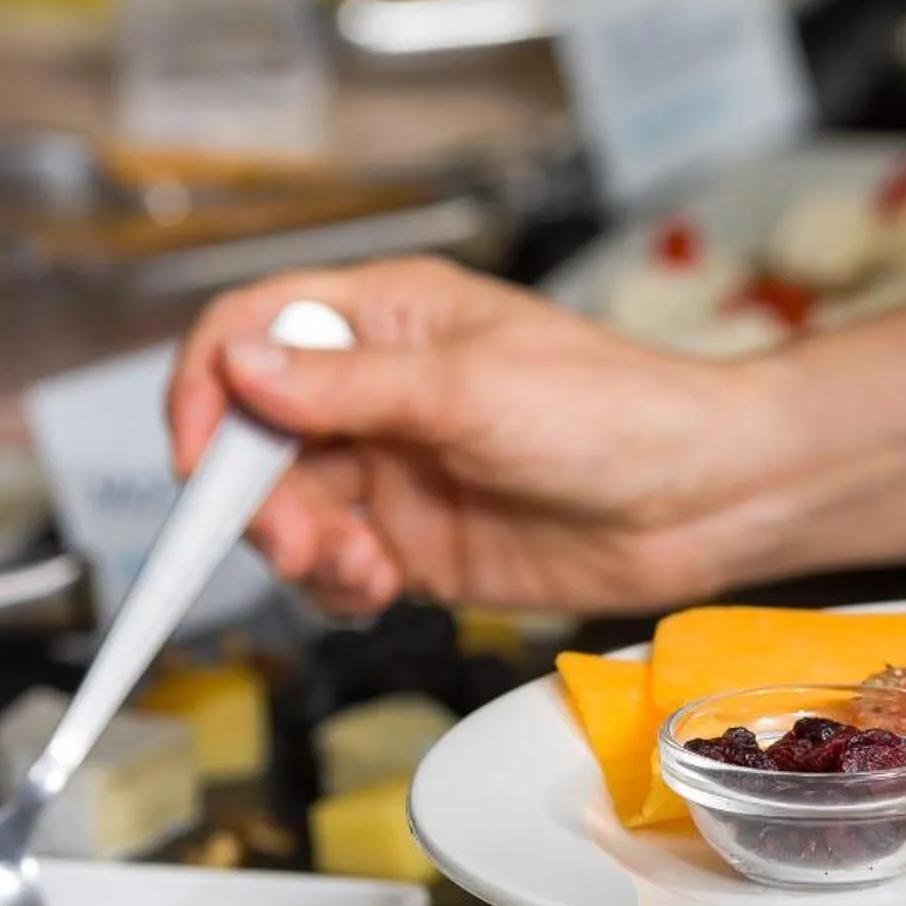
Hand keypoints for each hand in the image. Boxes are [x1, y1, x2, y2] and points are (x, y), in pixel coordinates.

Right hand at [166, 257, 785, 615]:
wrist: (703, 500)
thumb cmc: (616, 412)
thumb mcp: (472, 390)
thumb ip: (349, 387)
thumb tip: (242, 367)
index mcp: (385, 319)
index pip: (251, 331)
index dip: (207, 388)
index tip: (202, 454)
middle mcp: (376, 391)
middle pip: (252, 435)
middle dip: (252, 492)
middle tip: (293, 535)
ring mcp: (394, 470)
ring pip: (285, 510)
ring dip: (296, 547)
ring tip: (356, 567)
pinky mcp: (417, 543)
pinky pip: (334, 567)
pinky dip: (336, 585)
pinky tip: (378, 586)